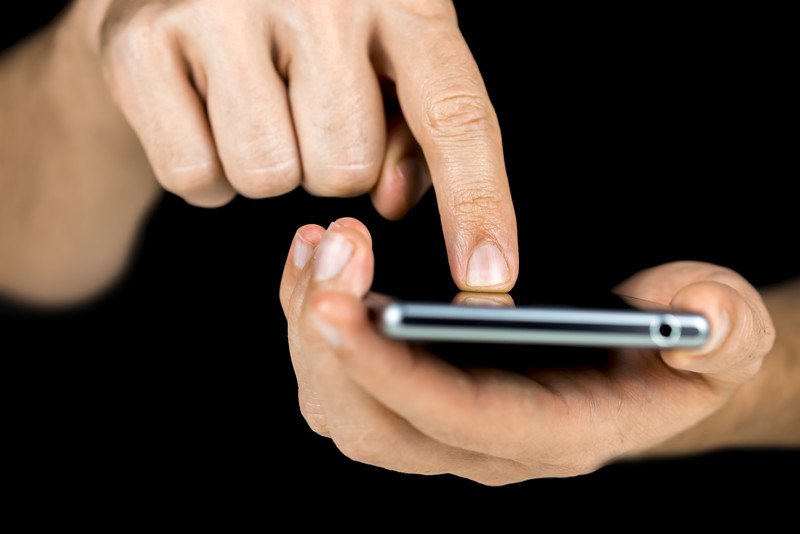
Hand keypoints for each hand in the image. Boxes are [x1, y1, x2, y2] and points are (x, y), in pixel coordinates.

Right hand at [92, 0, 516, 289]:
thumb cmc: (303, 31)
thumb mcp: (385, 62)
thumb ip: (416, 132)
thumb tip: (394, 200)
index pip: (454, 114)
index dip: (478, 204)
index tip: (490, 277)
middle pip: (346, 168)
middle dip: (331, 165)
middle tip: (306, 110)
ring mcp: (220, 6)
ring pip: (270, 176)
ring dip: (268, 166)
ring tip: (253, 106)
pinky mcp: (141, 41)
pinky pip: (194, 174)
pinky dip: (204, 170)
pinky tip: (204, 114)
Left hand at [280, 218, 774, 484]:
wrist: (642, 376)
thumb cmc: (675, 358)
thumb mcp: (722, 338)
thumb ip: (722, 329)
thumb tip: (699, 313)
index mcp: (551, 433)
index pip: (450, 418)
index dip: (387, 370)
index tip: (338, 307)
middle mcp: (482, 445)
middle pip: (371, 423)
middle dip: (330, 341)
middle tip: (330, 244)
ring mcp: (441, 428)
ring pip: (340, 407)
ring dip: (309, 328)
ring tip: (318, 243)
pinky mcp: (416, 398)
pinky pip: (340, 377)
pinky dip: (313, 321)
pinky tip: (316, 260)